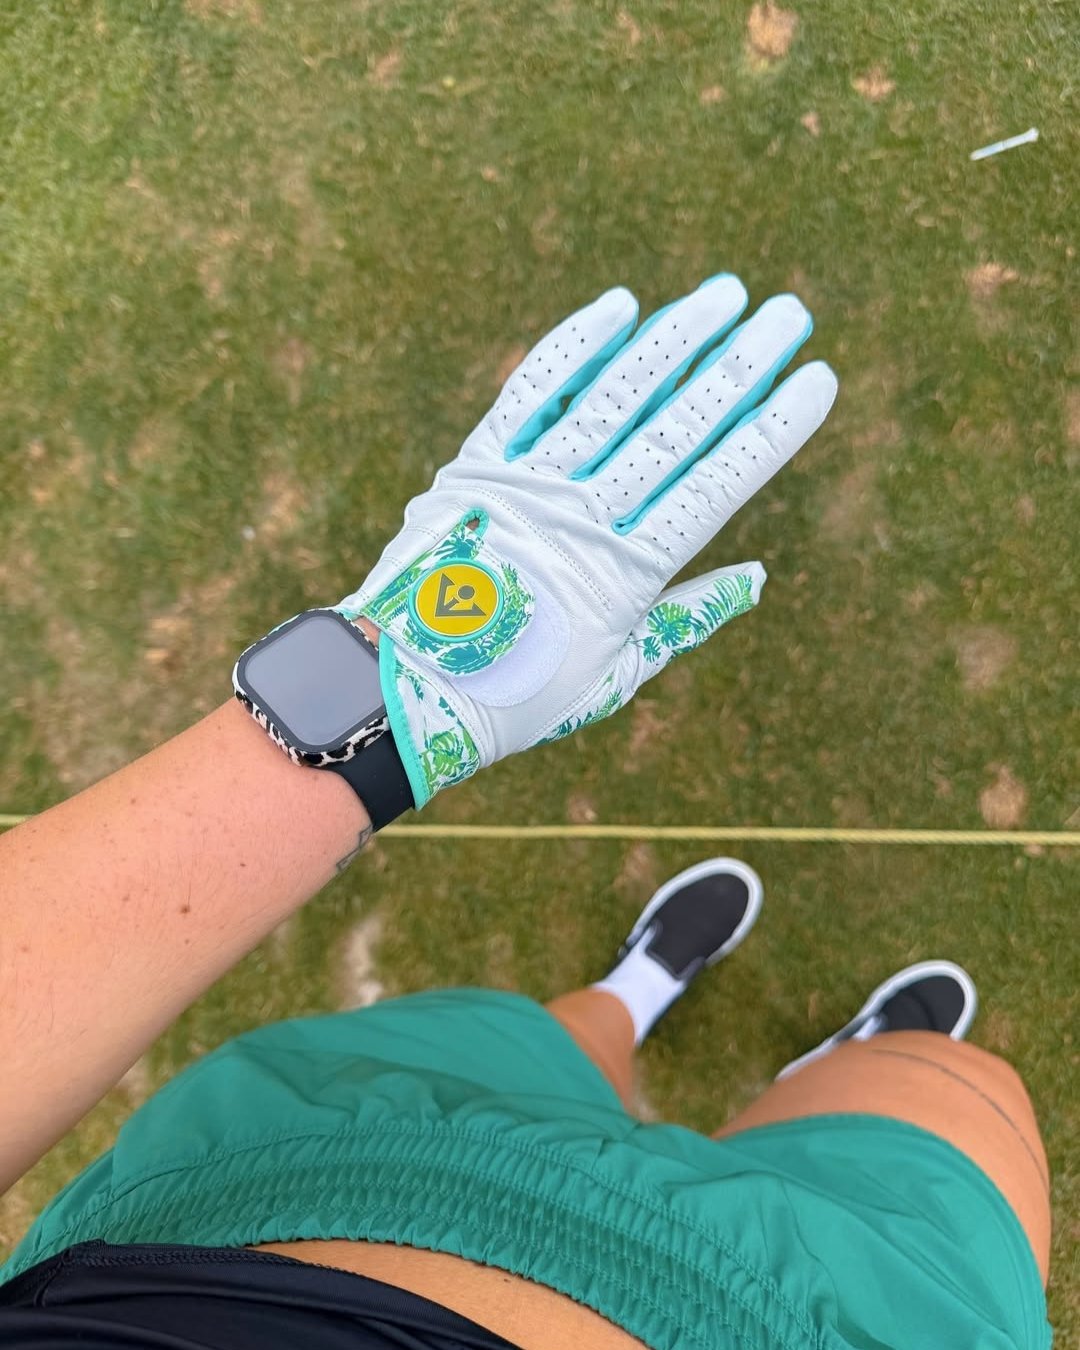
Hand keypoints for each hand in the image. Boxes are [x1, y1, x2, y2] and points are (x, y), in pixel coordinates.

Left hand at [337, 275, 836, 807]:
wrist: (405, 688)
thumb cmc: (521, 692)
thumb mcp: (617, 674)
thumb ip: (687, 619)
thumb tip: (759, 577)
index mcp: (627, 573)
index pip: (717, 483)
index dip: (771, 429)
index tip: (816, 379)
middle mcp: (583, 517)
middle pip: (678, 427)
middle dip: (739, 366)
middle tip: (790, 314)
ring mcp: (529, 483)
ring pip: (614, 396)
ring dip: (673, 339)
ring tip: (723, 293)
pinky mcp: (477, 464)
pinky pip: (533, 392)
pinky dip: (575, 346)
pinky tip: (620, 306)